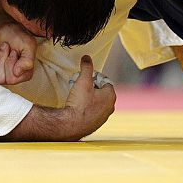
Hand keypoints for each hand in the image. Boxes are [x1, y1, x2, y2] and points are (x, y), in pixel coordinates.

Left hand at [0, 8, 36, 84]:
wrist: (1, 26)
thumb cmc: (15, 33)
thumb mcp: (27, 44)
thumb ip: (27, 60)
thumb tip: (17, 73)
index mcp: (24, 73)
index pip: (12, 78)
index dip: (10, 62)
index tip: (13, 51)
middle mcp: (12, 77)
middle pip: (0, 78)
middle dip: (0, 59)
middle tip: (4, 47)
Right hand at [0, 55, 115, 140]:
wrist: (72, 125)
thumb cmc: (80, 103)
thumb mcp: (83, 81)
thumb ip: (86, 67)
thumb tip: (87, 58)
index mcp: (110, 96)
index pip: (105, 81)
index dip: (95, 77)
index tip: (86, 77)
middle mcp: (110, 108)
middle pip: (102, 92)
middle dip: (91, 87)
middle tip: (80, 85)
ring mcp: (103, 118)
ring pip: (97, 102)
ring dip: (89, 98)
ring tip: (78, 95)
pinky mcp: (95, 125)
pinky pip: (93, 112)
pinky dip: (86, 108)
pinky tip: (77, 107)